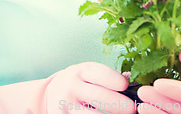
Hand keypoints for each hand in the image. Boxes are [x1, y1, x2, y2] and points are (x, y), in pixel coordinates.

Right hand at [0, 61, 135, 112]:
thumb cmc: (78, 83)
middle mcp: (73, 87)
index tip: (126, 85)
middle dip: (119, 104)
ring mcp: (66, 105)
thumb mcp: (89, 74)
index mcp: (82, 71)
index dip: (115, 80)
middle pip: (99, 97)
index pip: (100, 73)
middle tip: (132, 109)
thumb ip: (108, 77)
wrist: (48, 95)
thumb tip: (130, 79)